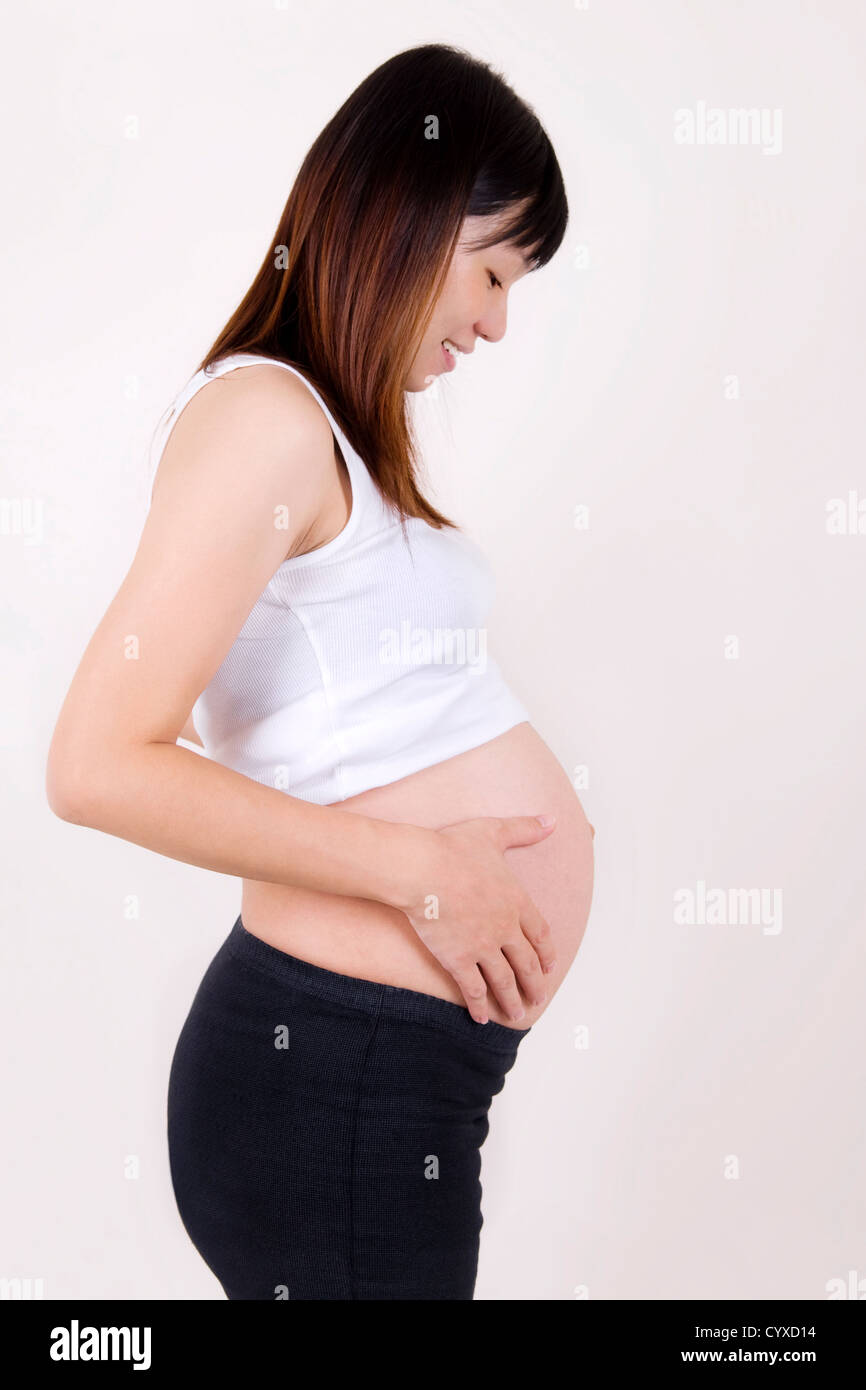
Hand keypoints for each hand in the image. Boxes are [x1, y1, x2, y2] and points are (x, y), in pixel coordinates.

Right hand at [402, 815, 558, 1023]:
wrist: (422, 869)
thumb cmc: (454, 847)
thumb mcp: (494, 832)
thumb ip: (524, 829)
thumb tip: (551, 820)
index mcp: (516, 901)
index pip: (540, 934)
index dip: (546, 952)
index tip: (550, 966)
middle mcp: (505, 928)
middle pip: (526, 963)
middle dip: (534, 983)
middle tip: (538, 998)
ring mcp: (482, 946)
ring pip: (504, 981)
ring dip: (512, 1000)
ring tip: (517, 1014)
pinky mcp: (458, 959)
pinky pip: (473, 988)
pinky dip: (479, 1005)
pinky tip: (481, 1018)